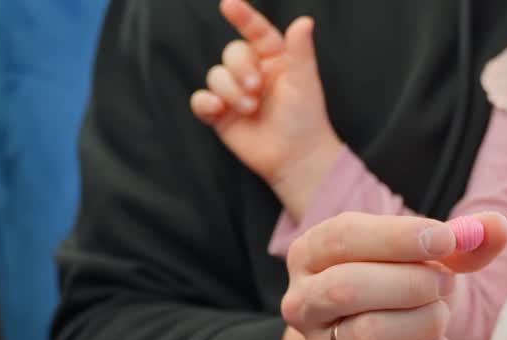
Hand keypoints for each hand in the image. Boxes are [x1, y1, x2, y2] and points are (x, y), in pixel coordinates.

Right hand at [190, 0, 340, 211]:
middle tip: (256, 89)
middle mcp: (253, 73)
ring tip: (250, 108)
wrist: (296, 158)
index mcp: (274, 60)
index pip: (256, 32)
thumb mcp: (305, 82)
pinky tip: (218, 110)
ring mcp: (235, 93)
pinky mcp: (221, 115)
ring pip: (215, 76)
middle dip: (239, 68)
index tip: (229, 4)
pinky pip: (200, 99)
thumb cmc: (306, 120)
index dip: (243, 17)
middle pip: (231, 54)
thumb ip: (301, 51)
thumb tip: (304, 21)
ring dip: (229, 91)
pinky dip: (205, 102)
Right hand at [280, 212, 506, 339]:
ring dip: (423, 319)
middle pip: (347, 288)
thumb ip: (461, 240)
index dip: (398, 236)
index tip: (446, 239)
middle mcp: (304, 302)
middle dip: (412, 283)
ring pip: (369, 334)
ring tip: (439, 312)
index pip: (343, 237)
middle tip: (446, 282)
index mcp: (312, 254)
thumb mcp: (426, 254)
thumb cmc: (401, 287)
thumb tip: (495, 226)